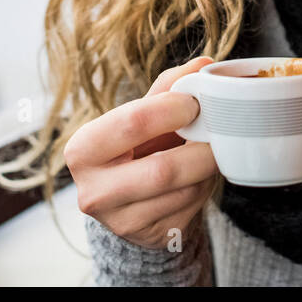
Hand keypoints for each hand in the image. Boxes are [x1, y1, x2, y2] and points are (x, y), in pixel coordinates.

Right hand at [65, 55, 219, 249]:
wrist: (129, 201)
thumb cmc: (134, 147)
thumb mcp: (140, 115)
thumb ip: (167, 89)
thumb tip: (203, 64)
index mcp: (83, 150)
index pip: (131, 123)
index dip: (170, 109)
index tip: (194, 100)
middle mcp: (94, 192)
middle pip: (162, 170)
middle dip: (200, 147)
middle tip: (218, 127)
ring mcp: (122, 222)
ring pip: (183, 191)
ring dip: (207, 166)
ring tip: (210, 148)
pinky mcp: (151, 237)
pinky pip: (191, 207)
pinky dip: (205, 184)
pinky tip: (202, 173)